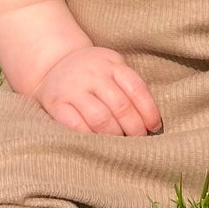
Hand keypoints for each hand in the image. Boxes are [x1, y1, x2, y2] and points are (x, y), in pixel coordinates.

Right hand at [33, 45, 162, 137]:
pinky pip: (75, 125)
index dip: (148, 111)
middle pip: (120, 106)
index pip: (136, 89)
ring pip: (100, 118)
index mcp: (111, 64)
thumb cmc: (93, 72)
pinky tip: (97, 144)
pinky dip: (90, 137)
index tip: (154, 128)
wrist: (53, 62)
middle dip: (134, 128)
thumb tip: (151, 121)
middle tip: (138, 140)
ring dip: (114, 135)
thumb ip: (128, 87)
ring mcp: (73, 89)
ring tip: (120, 145)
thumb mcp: (112, 67)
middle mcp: (93, 75)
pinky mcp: (56, 103)